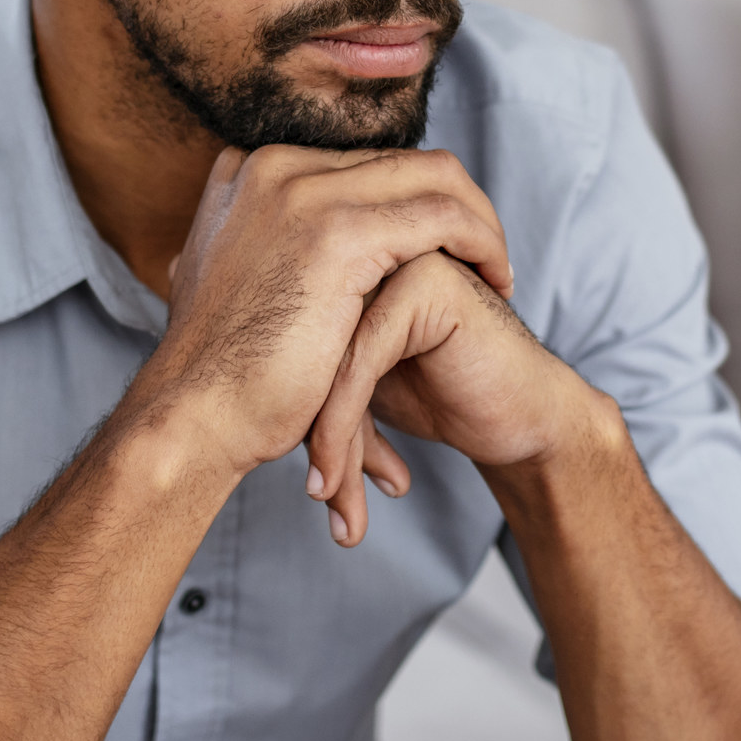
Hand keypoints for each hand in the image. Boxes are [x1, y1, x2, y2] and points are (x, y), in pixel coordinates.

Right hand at [132, 146, 513, 541]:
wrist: (191, 416)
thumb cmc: (221, 377)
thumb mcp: (241, 288)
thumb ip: (274, 254)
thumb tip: (301, 267)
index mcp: (250, 172)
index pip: (364, 164)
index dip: (415, 202)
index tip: (445, 249)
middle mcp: (275, 166)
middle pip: (403, 160)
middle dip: (457, 206)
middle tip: (487, 259)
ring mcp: (304, 192)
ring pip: (434, 176)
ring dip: (479, 223)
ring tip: (498, 274)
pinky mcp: (338, 232)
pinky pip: (442, 215)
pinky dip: (481, 242)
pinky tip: (494, 282)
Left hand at [305, 250, 608, 532]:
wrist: (519, 416)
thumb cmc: (437, 396)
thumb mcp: (349, 383)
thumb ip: (300, 365)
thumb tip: (220, 411)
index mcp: (335, 256)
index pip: (280, 332)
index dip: (278, 406)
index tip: (285, 470)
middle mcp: (361, 245)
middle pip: (298, 341)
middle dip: (293, 425)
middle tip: (312, 493)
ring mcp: (394, 255)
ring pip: (324, 354)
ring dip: (324, 436)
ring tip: (327, 494)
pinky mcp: (426, 283)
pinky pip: (360, 362)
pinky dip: (345, 428)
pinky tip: (344, 481)